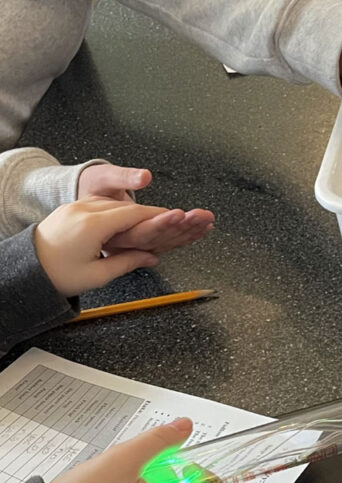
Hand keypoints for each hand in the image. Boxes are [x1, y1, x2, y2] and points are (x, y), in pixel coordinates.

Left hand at [35, 198, 166, 296]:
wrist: (25, 269)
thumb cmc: (56, 275)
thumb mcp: (97, 275)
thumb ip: (128, 263)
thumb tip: (151, 258)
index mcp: (92, 225)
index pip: (134, 214)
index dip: (156, 216)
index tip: (173, 218)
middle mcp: (83, 210)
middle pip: (125, 206)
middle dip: (147, 214)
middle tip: (165, 221)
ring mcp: (75, 207)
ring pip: (113, 203)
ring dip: (130, 212)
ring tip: (145, 224)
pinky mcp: (70, 209)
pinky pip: (99, 205)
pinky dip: (115, 212)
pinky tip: (122, 222)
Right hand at [78, 164, 214, 253]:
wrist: (85, 198)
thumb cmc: (92, 186)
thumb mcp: (103, 177)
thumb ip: (123, 177)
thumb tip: (144, 176)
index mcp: (111, 227)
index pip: (140, 228)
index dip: (160, 222)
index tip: (179, 213)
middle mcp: (125, 240)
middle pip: (157, 238)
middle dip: (182, 227)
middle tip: (201, 216)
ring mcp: (136, 243)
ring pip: (166, 241)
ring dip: (190, 232)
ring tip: (207, 219)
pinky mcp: (146, 240)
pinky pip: (169, 241)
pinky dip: (188, 235)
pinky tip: (204, 227)